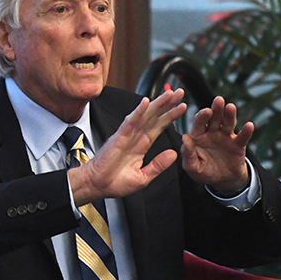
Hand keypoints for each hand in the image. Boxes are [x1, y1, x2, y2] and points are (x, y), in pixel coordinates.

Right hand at [68, 89, 187, 206]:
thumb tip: (173, 154)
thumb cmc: (115, 182)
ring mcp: (127, 135)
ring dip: (157, 104)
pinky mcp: (118, 137)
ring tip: (170, 94)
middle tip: (180, 92)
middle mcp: (135, 137)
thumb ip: (158, 165)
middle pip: (154, 116)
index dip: (171, 116)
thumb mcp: (143, 177)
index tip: (183, 107)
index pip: (159, 126)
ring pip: (145, 116)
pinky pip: (130, 122)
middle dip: (167, 104)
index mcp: (142, 145)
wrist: (97, 186)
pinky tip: (146, 102)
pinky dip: (138, 112)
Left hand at [181, 96, 251, 191]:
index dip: (202, 116)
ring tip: (231, 107)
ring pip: (228, 123)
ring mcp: (225, 137)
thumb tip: (184, 137)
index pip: (199, 123)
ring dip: (230, 115)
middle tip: (218, 100)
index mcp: (198, 136)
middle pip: (214, 118)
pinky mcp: (238, 145)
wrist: (222, 180)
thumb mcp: (192, 166)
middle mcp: (211, 133)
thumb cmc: (203, 172)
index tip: (206, 111)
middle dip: (216, 109)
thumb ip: (188, 153)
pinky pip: (242, 137)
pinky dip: (246, 131)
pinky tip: (249, 125)